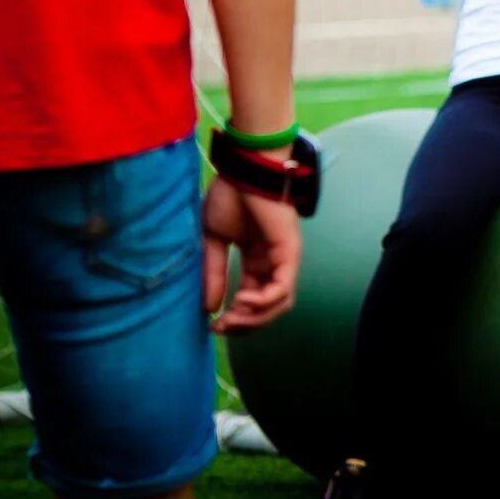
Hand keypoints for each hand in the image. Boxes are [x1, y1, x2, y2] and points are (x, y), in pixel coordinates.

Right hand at [201, 173, 302, 332]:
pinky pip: (284, 287)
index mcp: (257, 260)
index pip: (253, 299)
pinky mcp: (289, 251)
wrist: (244, 169)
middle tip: (221, 329)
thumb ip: (214, 273)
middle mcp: (273, 262)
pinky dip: (265, 301)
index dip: (235, 317)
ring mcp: (284, 257)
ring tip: (231, 318)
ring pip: (280, 303)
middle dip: (244, 324)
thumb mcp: (213, 240)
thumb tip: (210, 308)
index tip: (213, 326)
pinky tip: (243, 301)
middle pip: (269, 307)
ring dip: (255, 318)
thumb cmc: (230, 195)